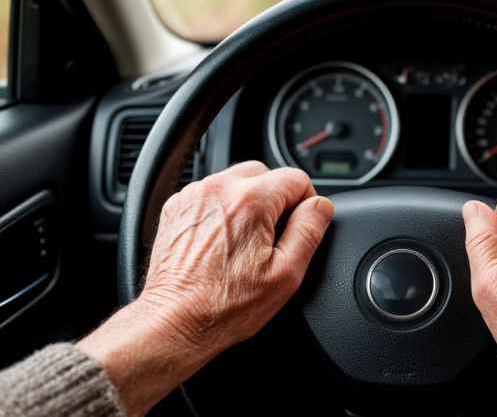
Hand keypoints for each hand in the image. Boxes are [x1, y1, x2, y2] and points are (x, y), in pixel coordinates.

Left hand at [78, 162, 332, 415]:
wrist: (175, 322)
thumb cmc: (225, 306)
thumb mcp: (286, 274)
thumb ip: (310, 230)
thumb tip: (321, 206)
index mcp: (250, 201)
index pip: (297, 178)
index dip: (305, 204)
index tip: (295, 230)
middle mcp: (219, 189)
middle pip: (266, 174)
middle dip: (277, 201)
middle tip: (272, 239)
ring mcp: (194, 196)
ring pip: (237, 181)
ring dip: (249, 203)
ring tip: (245, 243)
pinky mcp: (177, 207)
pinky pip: (212, 194)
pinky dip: (223, 210)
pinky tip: (223, 242)